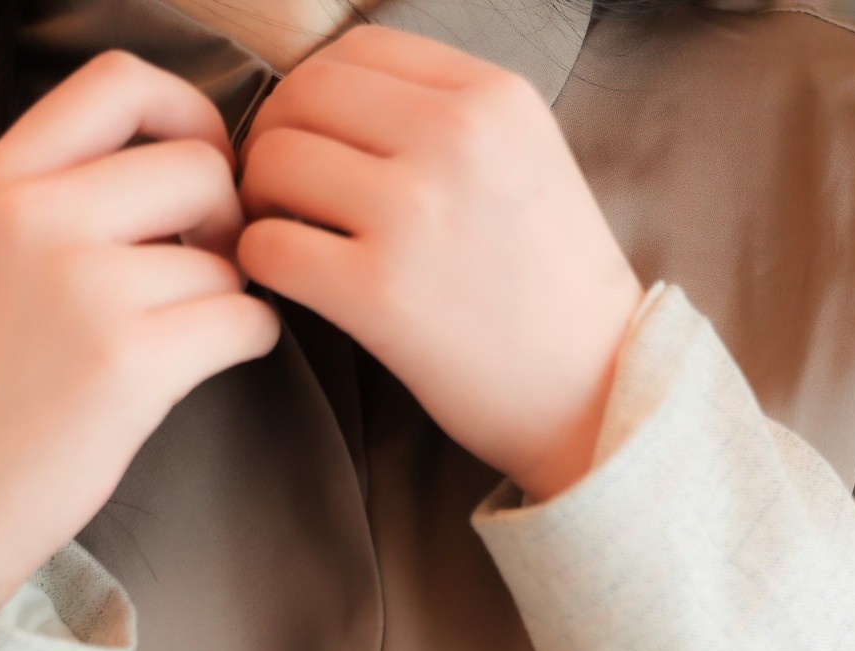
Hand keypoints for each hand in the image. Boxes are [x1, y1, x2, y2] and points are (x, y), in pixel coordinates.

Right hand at [0, 52, 280, 612]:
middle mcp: (36, 218)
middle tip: (211, 267)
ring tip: (187, 333)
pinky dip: (250, 340)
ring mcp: (83, 289)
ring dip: (231, 296)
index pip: (119, 82)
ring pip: (227, 260)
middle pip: (198, 168)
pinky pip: (245, 322)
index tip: (203, 167)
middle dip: (229, 219)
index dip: (190, 115)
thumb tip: (193, 163)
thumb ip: (66, 192)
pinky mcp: (130, 363)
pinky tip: (212, 360)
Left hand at [236, 24, 644, 501]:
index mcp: (493, 97)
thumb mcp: (530, 163)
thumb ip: (451, 120)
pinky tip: (286, 285)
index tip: (315, 142)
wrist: (596, 397)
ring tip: (283, 235)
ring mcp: (414, 213)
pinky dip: (260, 262)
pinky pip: (270, 247)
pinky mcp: (378, 293)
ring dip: (258, 201)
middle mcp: (454, 137)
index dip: (314, 94)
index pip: (356, 50)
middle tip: (280, 194)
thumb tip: (344, 104)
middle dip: (274, 140)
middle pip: (303, 96)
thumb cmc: (557, 295)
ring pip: (274, 162)